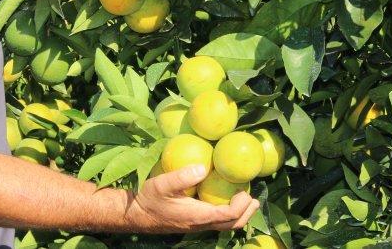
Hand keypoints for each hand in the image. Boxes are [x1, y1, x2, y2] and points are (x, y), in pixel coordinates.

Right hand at [123, 165, 259, 233]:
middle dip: (247, 213)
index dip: (241, 205)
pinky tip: (225, 198)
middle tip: (254, 198)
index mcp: (198, 216)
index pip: (228, 215)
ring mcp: (197, 224)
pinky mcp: (194, 221)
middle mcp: (201, 223)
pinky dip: (228, 212)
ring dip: (239, 214)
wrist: (137, 214)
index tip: (245, 190)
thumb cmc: (150, 199)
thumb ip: (182, 176)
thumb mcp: (162, 184)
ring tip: (246, 199)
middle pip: (232, 224)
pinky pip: (217, 220)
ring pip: (225, 225)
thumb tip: (203, 167)